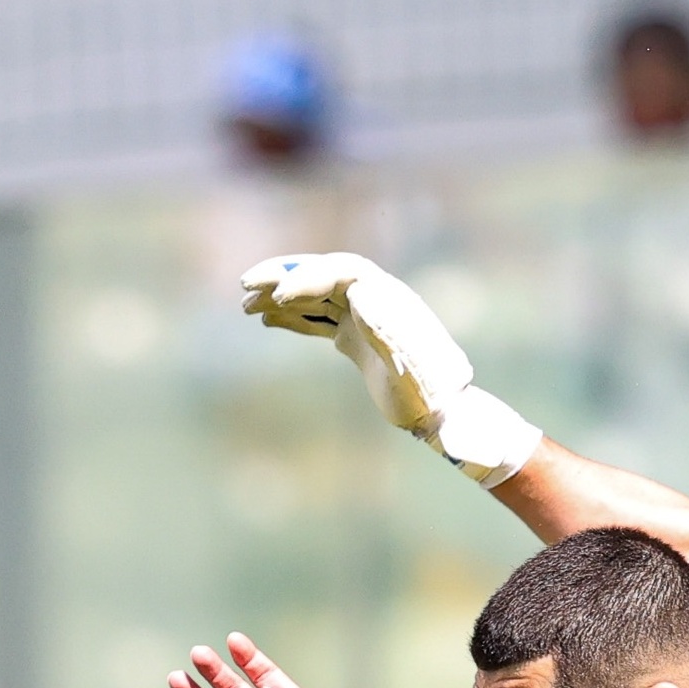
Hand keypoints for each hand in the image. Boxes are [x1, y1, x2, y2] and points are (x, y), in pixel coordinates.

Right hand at [241, 252, 473, 435]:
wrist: (442, 415)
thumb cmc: (429, 392)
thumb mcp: (409, 363)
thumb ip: (388, 331)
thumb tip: (361, 297)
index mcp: (389, 299)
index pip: (342, 272)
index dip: (308, 278)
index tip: (280, 297)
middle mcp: (377, 302)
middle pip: (323, 275)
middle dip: (284, 277)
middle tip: (246, 286)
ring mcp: (365, 320)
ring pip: (317, 298)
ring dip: (281, 298)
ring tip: (246, 306)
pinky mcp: (357, 340)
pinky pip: (320, 319)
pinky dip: (293, 317)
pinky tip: (267, 319)